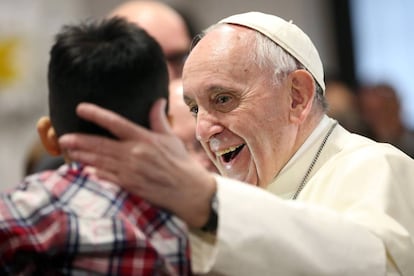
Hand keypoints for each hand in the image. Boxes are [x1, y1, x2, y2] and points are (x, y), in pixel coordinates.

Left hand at [59, 99, 215, 227]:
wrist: (188, 191)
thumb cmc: (181, 163)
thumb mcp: (171, 138)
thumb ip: (159, 119)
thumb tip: (157, 100)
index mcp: (144, 139)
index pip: (116, 123)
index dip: (96, 114)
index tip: (81, 108)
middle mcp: (134, 154)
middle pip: (101, 145)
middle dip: (80, 141)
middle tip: (63, 137)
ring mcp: (130, 172)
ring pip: (99, 162)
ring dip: (82, 156)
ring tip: (67, 151)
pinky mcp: (129, 186)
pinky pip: (106, 178)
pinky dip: (94, 174)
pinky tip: (83, 170)